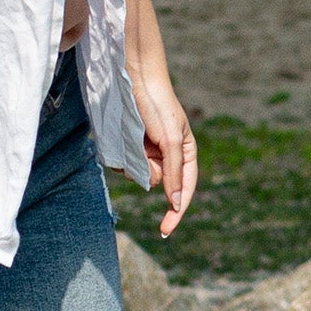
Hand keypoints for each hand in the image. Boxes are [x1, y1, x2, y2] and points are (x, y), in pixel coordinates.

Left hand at [133, 67, 197, 236]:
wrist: (135, 80)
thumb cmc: (160, 107)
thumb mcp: (172, 142)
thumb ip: (174, 173)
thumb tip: (176, 203)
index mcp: (186, 156)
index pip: (183, 191)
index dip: (175, 212)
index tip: (164, 230)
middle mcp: (167, 158)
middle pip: (158, 183)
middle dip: (151, 172)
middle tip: (148, 146)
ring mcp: (148, 153)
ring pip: (139, 175)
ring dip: (136, 162)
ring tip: (137, 136)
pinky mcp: (130, 147)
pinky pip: (126, 164)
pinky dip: (125, 156)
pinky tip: (127, 137)